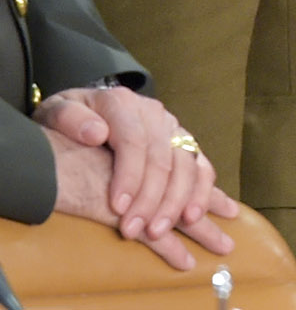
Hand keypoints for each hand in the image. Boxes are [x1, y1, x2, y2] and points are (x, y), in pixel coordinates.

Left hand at [38, 87, 236, 269]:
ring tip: (158, 230)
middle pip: (162, 157)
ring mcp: (172, 129)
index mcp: (122, 102)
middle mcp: (154, 113)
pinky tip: (191, 216)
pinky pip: (202, 168)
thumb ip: (69, 119)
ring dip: (176, 200)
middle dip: (150, 198)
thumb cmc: (69, 121)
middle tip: (133, 230)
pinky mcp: (184, 145)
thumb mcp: (55, 112)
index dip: (129, 175)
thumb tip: (96, 133)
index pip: (134, 140)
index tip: (117, 207)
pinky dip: (201, 193)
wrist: (84, 115)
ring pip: (187, 164)